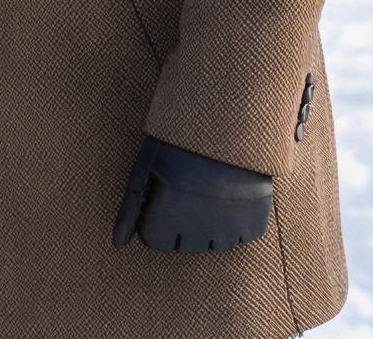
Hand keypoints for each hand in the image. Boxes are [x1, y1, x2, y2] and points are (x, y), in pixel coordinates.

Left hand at [111, 135, 273, 253]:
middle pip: (185, 246)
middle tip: (187, 194)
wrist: (225, 126)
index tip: (162, 199)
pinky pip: (241, 238)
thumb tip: (117, 244)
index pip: (155, 241)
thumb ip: (131, 210)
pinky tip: (230, 197)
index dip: (155, 220)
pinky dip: (236, 223)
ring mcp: (229, 230)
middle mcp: (199, 230)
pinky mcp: (255, 225)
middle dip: (181, 226)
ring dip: (209, 226)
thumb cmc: (176, 145)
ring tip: (208, 194)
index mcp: (168, 217)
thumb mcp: (145, 170)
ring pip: (213, 245)